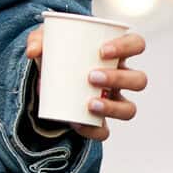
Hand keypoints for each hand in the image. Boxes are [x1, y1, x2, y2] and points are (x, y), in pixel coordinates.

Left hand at [23, 23, 147, 142]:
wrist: (46, 80)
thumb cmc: (56, 54)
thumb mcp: (46, 42)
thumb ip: (37, 40)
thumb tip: (33, 51)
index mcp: (115, 54)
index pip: (136, 44)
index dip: (127, 47)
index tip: (102, 51)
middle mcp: (120, 78)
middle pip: (139, 80)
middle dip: (118, 79)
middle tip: (91, 77)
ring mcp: (113, 101)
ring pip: (129, 109)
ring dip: (112, 107)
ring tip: (89, 103)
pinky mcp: (98, 121)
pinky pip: (104, 132)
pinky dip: (92, 130)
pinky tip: (76, 122)